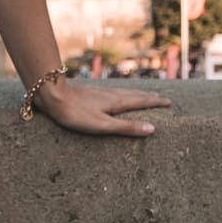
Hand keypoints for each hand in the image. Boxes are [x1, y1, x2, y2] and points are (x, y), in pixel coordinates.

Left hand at [30, 77, 171, 136]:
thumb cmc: (76, 114)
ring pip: (124, 92)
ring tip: (144, 95)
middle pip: (135, 95)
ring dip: (137, 94)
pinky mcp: (91, 94)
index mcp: (116, 103)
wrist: (52, 95)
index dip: (155, 103)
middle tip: (163, 98)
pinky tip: (115, 96)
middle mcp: (111, 95)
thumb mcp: (102, 125)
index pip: (141, 102)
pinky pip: (114, 93)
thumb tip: (152, 129)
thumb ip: (126, 128)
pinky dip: (123, 94)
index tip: (169, 102)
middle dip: (149, 98)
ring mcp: (101, 93)